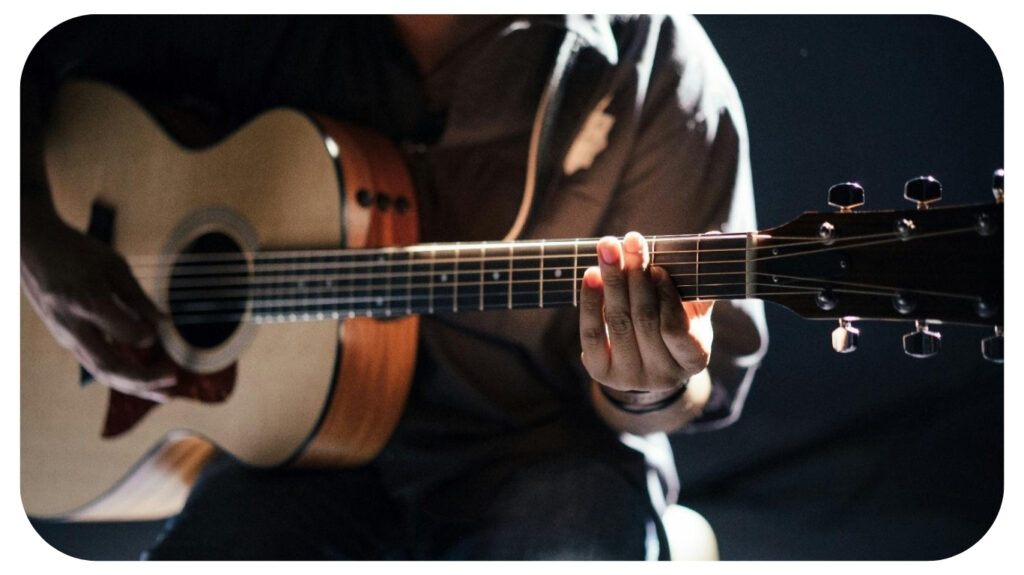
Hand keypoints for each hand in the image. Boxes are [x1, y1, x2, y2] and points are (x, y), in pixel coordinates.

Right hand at [21, 209, 174, 401]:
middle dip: (144, 380)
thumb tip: (164, 323)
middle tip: (174, 381)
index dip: (148, 336)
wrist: (31, 247)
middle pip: (110, 367)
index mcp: (88, 303)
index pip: (126, 334)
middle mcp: (73, 326)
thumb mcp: (113, 265)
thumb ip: (137, 297)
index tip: (162, 330)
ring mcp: (66, 336)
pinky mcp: (65, 339)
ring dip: (135, 386)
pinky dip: (121, 375)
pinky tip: (143, 381)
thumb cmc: (76, 251)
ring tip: (165, 394)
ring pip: (101, 372)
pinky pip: (95, 363)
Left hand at [579, 232, 712, 410]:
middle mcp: (662, 375)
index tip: (658, 268)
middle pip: (644, 320)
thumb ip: (699, 280)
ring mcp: (630, 377)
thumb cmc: (674, 326)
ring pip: (618, 323)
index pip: (676, 329)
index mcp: (693, 359)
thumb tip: (713, 237)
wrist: (645, 363)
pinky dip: (591, 301)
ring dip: (612, 281)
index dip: (666, 297)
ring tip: (608, 248)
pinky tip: (591, 275)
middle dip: (636, 276)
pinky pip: (592, 333)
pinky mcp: (601, 372)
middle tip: (631, 241)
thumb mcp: (692, 310)